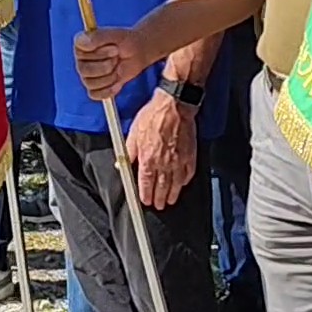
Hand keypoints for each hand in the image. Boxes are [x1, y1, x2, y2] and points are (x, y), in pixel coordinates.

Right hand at [74, 27, 154, 99]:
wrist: (136, 52)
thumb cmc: (124, 41)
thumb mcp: (115, 34)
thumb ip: (98, 36)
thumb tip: (83, 42)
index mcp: (81, 45)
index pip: (81, 52)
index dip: (100, 52)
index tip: (114, 47)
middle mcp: (80, 60)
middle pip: (85, 70)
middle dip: (107, 65)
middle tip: (117, 57)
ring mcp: (86, 75)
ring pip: (91, 83)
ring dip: (110, 77)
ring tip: (118, 68)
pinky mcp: (94, 87)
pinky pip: (95, 94)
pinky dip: (108, 90)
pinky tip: (118, 82)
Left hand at [125, 93, 196, 208]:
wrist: (174, 106)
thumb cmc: (153, 116)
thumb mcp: (133, 133)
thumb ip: (128, 151)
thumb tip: (121, 164)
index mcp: (148, 158)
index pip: (145, 183)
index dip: (145, 194)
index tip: (145, 200)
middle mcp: (163, 163)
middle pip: (161, 187)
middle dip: (159, 198)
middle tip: (158, 205)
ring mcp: (179, 160)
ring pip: (176, 184)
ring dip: (172, 194)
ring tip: (170, 200)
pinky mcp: (190, 155)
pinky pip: (188, 173)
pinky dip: (185, 181)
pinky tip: (183, 184)